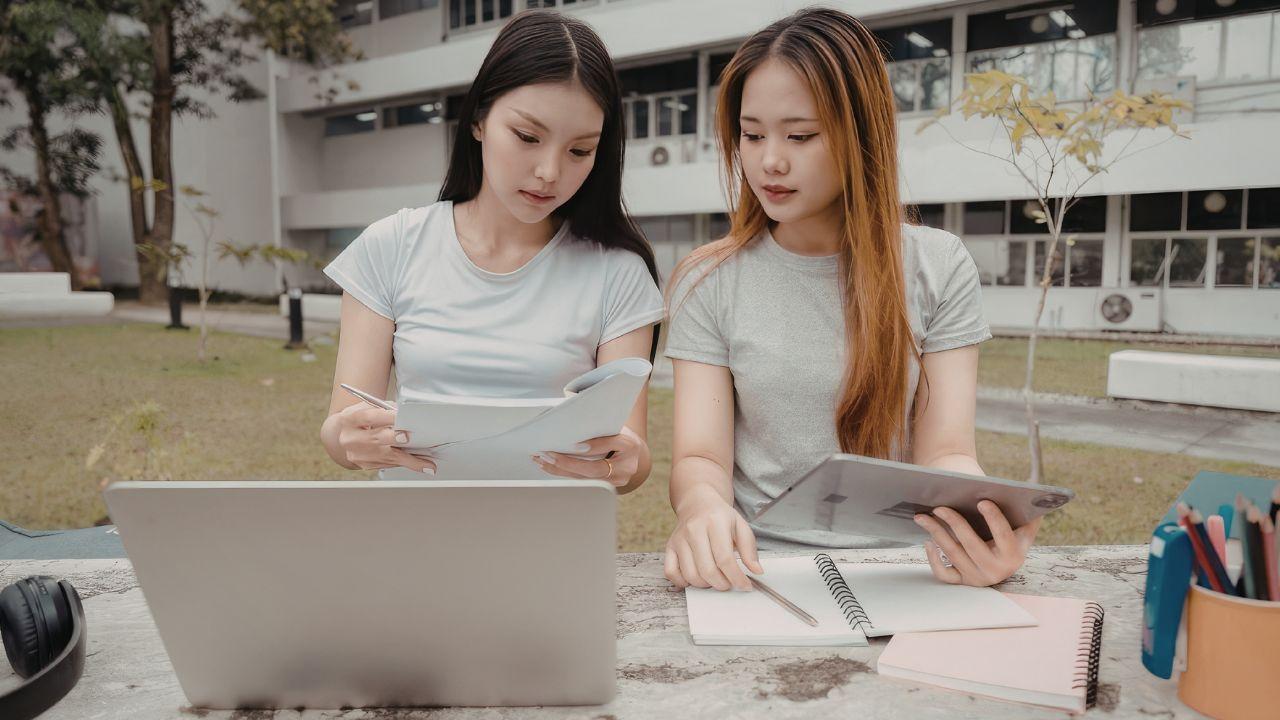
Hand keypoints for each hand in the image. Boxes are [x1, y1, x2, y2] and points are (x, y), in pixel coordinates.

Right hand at [335, 403, 435, 473]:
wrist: (345, 435)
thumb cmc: (361, 419)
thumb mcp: (368, 407)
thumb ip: (386, 409)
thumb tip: (407, 413)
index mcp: (350, 420)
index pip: (368, 417)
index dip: (385, 417)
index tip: (400, 416)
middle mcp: (351, 439)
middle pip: (376, 439)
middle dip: (394, 438)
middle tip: (408, 437)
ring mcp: (358, 455)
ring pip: (387, 457)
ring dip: (410, 459)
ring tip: (427, 464)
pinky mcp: (367, 465)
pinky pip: (390, 464)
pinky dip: (408, 463)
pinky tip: (422, 465)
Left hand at [532, 426, 645, 487]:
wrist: (634, 455)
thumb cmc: (620, 435)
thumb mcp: (615, 426)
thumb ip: (597, 423)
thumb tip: (569, 405)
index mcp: (630, 446)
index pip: (612, 444)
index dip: (594, 446)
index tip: (575, 445)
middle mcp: (626, 467)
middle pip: (594, 469)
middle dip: (568, 463)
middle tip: (547, 454)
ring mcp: (616, 480)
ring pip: (585, 477)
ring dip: (560, 469)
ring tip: (541, 460)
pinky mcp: (605, 486)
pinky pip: (582, 480)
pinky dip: (564, 472)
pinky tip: (548, 466)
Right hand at [663, 485, 762, 591]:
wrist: (698, 503)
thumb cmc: (720, 517)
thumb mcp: (741, 526)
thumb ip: (750, 550)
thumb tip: (757, 571)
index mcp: (715, 522)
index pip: (725, 559)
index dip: (736, 577)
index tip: (745, 586)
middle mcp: (694, 530)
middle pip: (707, 570)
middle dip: (722, 584)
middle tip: (729, 583)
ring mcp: (679, 539)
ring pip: (690, 575)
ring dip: (706, 585)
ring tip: (715, 579)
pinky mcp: (669, 546)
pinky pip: (671, 572)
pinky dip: (683, 582)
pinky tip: (696, 577)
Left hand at [914, 501, 1039, 586]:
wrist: (1000, 554)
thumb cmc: (1010, 531)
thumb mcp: (1023, 525)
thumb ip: (1028, 510)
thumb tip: (1034, 489)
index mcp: (1014, 555)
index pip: (1004, 536)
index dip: (994, 519)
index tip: (982, 501)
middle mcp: (996, 570)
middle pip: (971, 545)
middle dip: (954, 523)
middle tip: (939, 507)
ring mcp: (978, 577)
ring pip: (953, 555)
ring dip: (936, 533)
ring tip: (923, 516)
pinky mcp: (963, 581)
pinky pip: (943, 574)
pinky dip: (933, 559)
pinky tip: (928, 542)